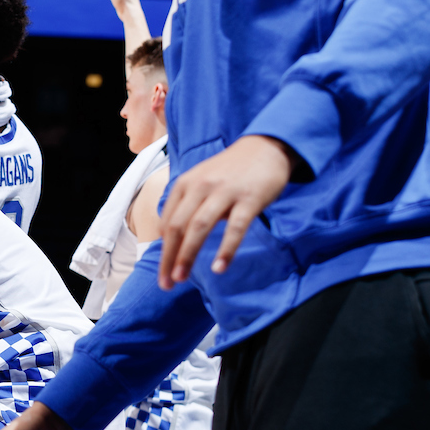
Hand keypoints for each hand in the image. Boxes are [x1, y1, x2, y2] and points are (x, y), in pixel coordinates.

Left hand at [159, 135, 295, 288]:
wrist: (266, 146)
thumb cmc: (230, 171)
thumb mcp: (200, 181)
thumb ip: (186, 206)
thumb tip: (172, 240)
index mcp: (185, 184)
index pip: (168, 222)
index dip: (164, 250)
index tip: (163, 272)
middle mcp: (200, 186)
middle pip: (178, 226)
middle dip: (170, 257)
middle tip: (167, 283)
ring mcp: (224, 192)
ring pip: (200, 227)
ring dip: (188, 254)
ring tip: (182, 277)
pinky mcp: (249, 198)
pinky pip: (235, 227)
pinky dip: (226, 249)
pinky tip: (219, 268)